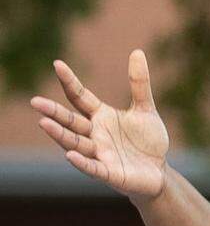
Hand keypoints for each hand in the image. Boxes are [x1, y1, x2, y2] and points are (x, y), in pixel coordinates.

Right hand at [31, 49, 168, 199]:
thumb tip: (137, 51)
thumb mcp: (146, 108)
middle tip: (35, 101)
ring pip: (75, 143)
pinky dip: (82, 162)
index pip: (80, 97)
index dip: (70, 82)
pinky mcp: (110, 173)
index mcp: (102, 117)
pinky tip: (70, 155)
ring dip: (60, 135)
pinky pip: (93, 167)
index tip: (57, 64)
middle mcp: (96, 134)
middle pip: (71, 121)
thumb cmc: (148, 141)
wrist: (158, 172)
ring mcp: (100, 154)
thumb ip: (139, 83)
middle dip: (54, 112)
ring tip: (43, 123)